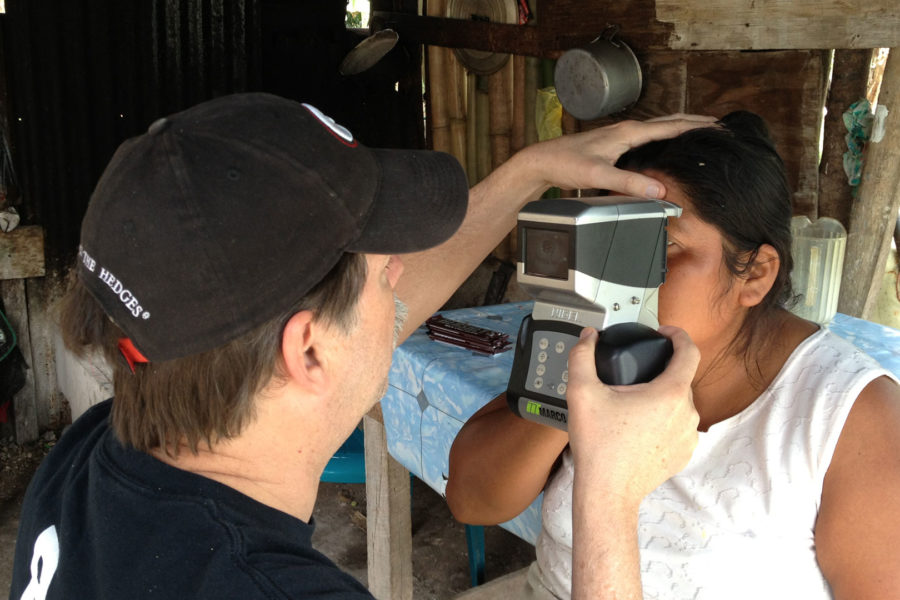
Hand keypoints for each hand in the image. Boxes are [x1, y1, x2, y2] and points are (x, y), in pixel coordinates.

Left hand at [519, 115, 716, 198]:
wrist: (543, 162)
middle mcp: (627, 130)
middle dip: (695, 122)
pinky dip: (665, 137)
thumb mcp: (599, 175)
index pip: (671, 126)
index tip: (719, 127)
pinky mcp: (616, 145)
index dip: (697, 126)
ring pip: (660, 128)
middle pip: (669, 122)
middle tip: (721, 127)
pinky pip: (649, 138)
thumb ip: (628, 182)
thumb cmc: (566, 164)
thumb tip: (658, 190)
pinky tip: (668, 147)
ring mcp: (622, 136)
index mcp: (629, 132)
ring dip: (682, 128)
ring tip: (703, 133)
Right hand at [565, 325, 700, 505]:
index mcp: (671, 393)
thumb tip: (588, 337)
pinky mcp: (684, 454)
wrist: (607, 492)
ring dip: (661, 398)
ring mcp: (689, 436)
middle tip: (631, 378)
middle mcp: (688, 413)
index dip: (678, 335)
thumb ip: (582, 356)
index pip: (689, 351)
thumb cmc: (599, 446)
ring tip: (632, 405)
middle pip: (681, 378)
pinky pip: (679, 427)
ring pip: (680, 404)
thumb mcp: (582, 393)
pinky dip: (663, 421)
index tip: (664, 333)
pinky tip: (639, 428)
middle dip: (659, 371)